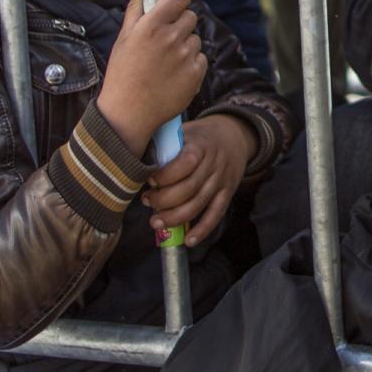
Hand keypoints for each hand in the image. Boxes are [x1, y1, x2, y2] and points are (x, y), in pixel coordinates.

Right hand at [98, 0, 207, 155]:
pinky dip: (191, 64)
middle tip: (164, 40)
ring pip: (195, 39)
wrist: (129, 113)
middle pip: (190, 16)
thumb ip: (135, 9)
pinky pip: (200, 58)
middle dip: (179, 24)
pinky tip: (173, 74)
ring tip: (165, 62)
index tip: (173, 5)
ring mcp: (185, 57)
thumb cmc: (122, 74)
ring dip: (185, 46)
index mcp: (150, 25)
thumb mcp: (123, 39)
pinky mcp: (196, 74)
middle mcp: (170, 38)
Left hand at [142, 114, 256, 246]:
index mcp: (200, 146)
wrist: (234, 135)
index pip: (184, 164)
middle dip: (164, 200)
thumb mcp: (184, 131)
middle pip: (189, 189)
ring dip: (176, 218)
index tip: (148, 180)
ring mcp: (222, 180)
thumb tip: (137, 161)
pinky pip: (216, 214)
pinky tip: (188, 240)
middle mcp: (213, 164)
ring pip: (199, 204)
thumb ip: (165, 145)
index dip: (164, 176)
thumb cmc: (199, 136)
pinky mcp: (227, 193)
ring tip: (156, 222)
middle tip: (147, 201)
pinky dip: (203, 230)